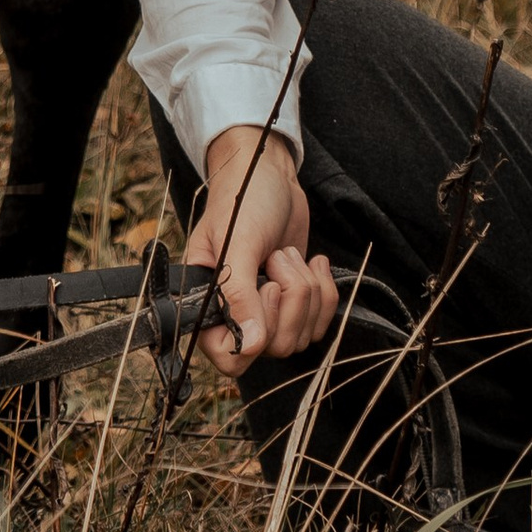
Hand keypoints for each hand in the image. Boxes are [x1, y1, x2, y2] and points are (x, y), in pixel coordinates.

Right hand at [179, 123, 338, 380]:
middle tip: (277, 257)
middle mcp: (236, 315)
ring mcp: (269, 312)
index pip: (227, 357)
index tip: (265, 291)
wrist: (269, 174)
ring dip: (306, 290)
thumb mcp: (237, 240)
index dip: (251, 340)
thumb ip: (238, 293)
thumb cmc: (242, 200)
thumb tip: (249, 344)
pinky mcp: (297, 304)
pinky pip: (321, 321)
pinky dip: (324, 291)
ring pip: (301, 336)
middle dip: (289, 297)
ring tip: (288, 254)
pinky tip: (314, 262)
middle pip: (274, 346)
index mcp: (207, 303)